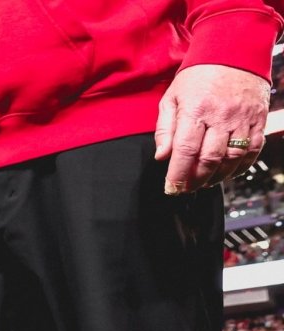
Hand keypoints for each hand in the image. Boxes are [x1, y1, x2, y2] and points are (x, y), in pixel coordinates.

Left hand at [155, 63, 269, 192]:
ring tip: (204, 183)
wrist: (235, 52)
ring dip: (217, 176)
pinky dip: (240, 166)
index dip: (178, 174)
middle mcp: (221, 116)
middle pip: (209, 158)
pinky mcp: (259, 119)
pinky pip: (252, 149)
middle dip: (196, 180)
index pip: (185, 150)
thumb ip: (165, 128)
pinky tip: (228, 172)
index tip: (171, 188)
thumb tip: (162, 156)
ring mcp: (243, 118)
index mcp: (196, 110)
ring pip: (232, 157)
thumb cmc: (198, 76)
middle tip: (186, 189)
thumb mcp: (172, 97)